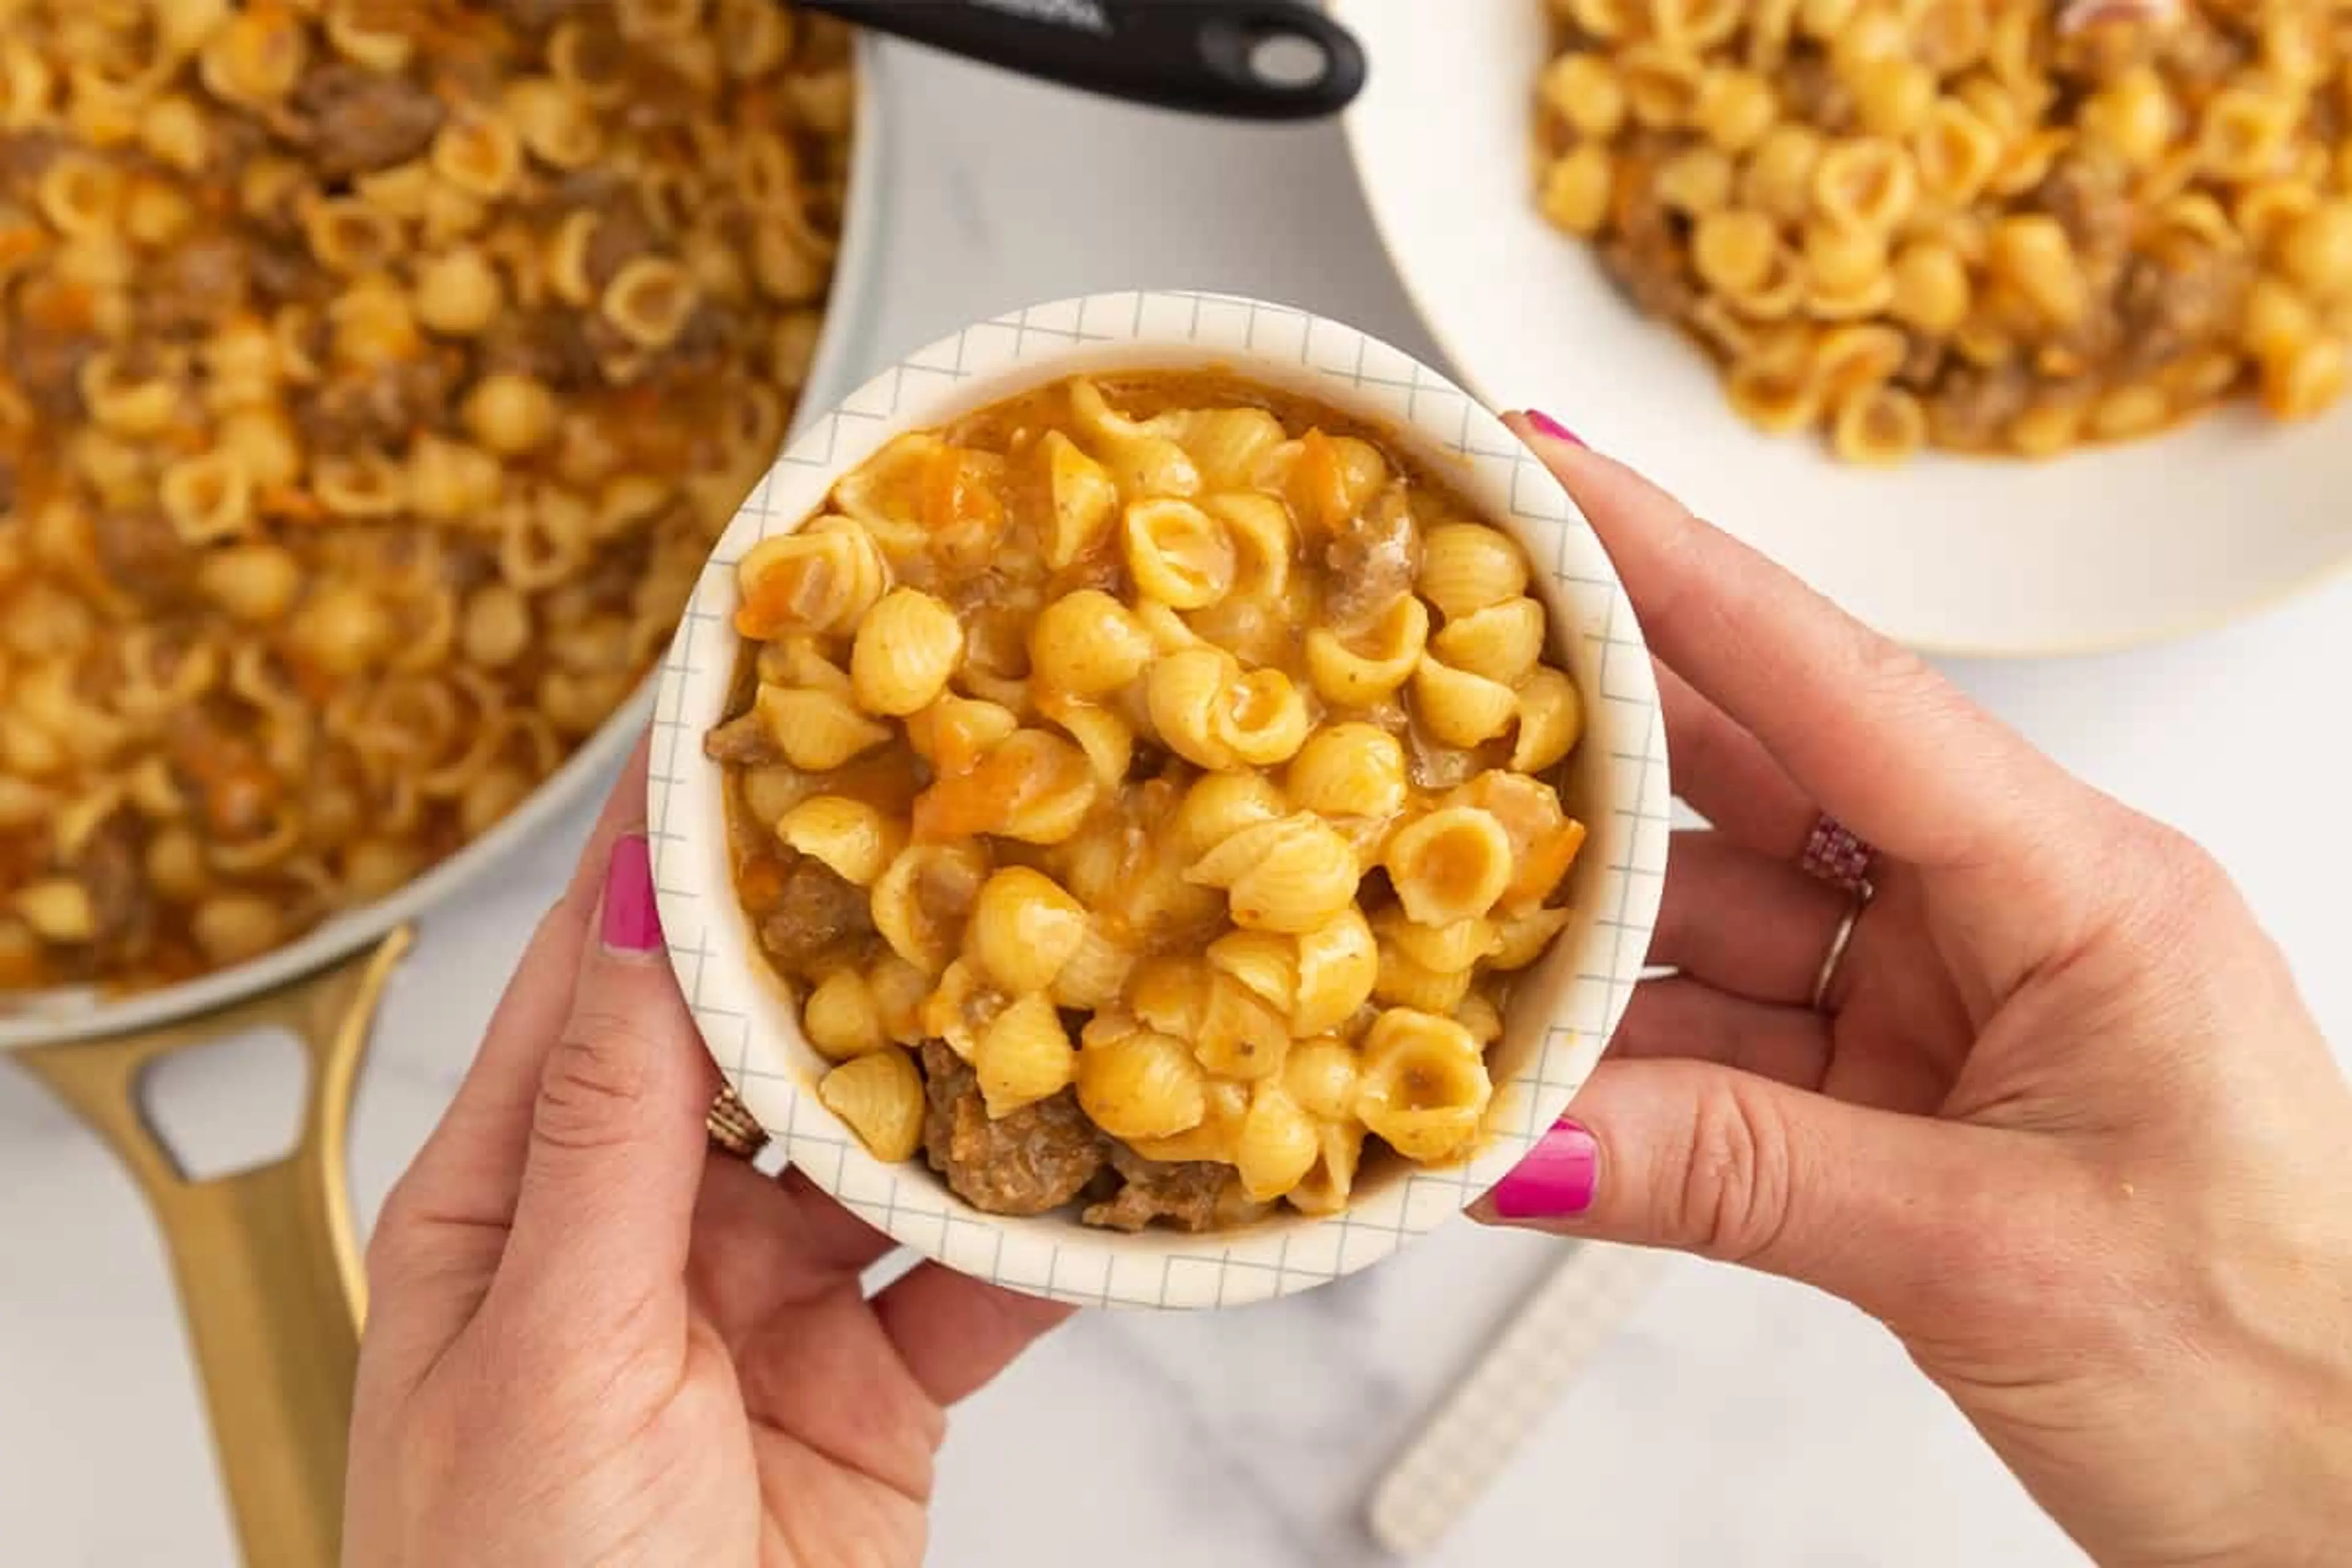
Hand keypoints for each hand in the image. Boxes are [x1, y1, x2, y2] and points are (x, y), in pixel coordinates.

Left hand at [345, 741, 1067, 1567]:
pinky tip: (1117, 1168)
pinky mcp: (873, 1393)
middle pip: (761, 1042)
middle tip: (960, 804)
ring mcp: (765, 1311)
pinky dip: (1048, 1235)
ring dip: (969, 1073)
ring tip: (1061, 952)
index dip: (674, 841)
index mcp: (511, 1200)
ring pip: (886, 1149)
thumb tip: (639, 909)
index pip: (600, 974)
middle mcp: (640, 1233)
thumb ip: (612, 1126)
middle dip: (855, 934)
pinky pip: (974, 1284)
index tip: (758, 706)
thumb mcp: (548, 1343)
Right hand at [1478, 417, 2351, 1567]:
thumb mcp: (1992, 1259)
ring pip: (1718, 929)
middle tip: (1426, 670)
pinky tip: (1521, 1073)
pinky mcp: (1904, 1107)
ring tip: (1430, 925)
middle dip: (1586, 731)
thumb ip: (1735, 1180)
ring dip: (1580, 939)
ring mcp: (1949, 1013)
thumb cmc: (2286, 1382)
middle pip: (1755, 780)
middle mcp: (2009, 920)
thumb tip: (1519, 1141)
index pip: (1840, 685)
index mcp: (2082, 889)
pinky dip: (1621, 1067)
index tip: (1544, 464)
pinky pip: (1726, 1050)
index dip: (1676, 564)